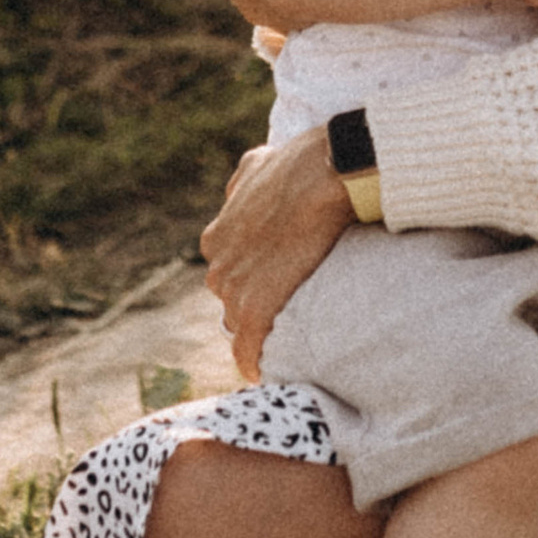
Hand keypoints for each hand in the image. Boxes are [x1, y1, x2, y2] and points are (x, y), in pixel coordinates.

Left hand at [200, 126, 353, 378]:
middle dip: (254, 305)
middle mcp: (218, 267)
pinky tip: (261, 372)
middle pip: (232, 301)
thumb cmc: (297, 165)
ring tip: (284, 338)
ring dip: (259, 330)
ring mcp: (234, 290)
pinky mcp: (255, 309)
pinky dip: (253, 362)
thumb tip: (236, 196)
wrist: (321, 176)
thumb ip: (241, 187)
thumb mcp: (255, 167)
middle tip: (285, 308)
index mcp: (216, 239)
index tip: (271, 287)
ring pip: (240, 324)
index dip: (251, 281)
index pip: (229, 274)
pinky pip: (247, 349)